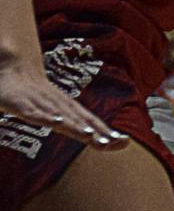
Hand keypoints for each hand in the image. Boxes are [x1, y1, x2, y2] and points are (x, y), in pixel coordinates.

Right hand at [0, 56, 127, 151]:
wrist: (13, 67)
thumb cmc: (33, 92)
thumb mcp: (49, 110)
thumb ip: (59, 121)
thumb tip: (74, 131)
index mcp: (67, 108)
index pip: (90, 122)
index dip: (105, 133)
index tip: (124, 143)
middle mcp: (58, 105)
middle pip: (81, 121)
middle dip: (98, 133)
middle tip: (116, 143)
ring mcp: (41, 103)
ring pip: (62, 117)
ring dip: (77, 126)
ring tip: (92, 136)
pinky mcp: (21, 103)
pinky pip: (35, 111)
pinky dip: (46, 116)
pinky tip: (57, 122)